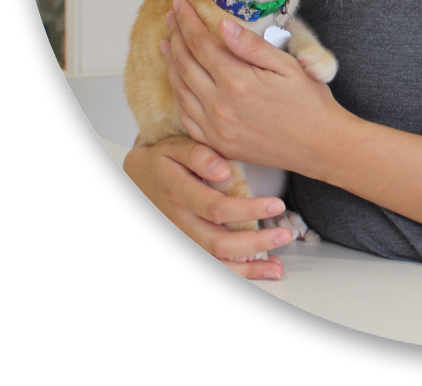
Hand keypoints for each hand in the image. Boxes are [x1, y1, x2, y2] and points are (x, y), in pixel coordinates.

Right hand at [122, 134, 293, 279]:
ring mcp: (182, 240)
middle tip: (285, 235)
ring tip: (277, 266)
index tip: (277, 204)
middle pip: (218, 243)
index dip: (248, 209)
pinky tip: (261, 271)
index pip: (216, 208)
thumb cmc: (162, 161)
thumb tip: (223, 170)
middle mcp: (179, 224)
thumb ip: (198, 154)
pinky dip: (239, 273)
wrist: (136, 180)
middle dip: (255, 242)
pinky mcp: (189, 247)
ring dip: (248, 268)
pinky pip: (213, 266)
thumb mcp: (174, 147)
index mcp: (178, 195)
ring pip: (215, 262)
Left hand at [162, 0, 341, 178]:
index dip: (187, 21)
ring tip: (168, 42)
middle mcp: (219, 106)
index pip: (200, 44)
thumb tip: (223, 24)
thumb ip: (252, 46)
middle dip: (175, 35)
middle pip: (184, 63)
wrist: (319, 145)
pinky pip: (185, 115)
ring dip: (171, 62)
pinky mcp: (216, 143)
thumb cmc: (308, 102)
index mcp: (238, 82)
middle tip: (171, 17)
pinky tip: (178, 79)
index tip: (180, 4)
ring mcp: (215, 128)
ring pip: (179, 89)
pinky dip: (177, 93)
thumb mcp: (287, 66)